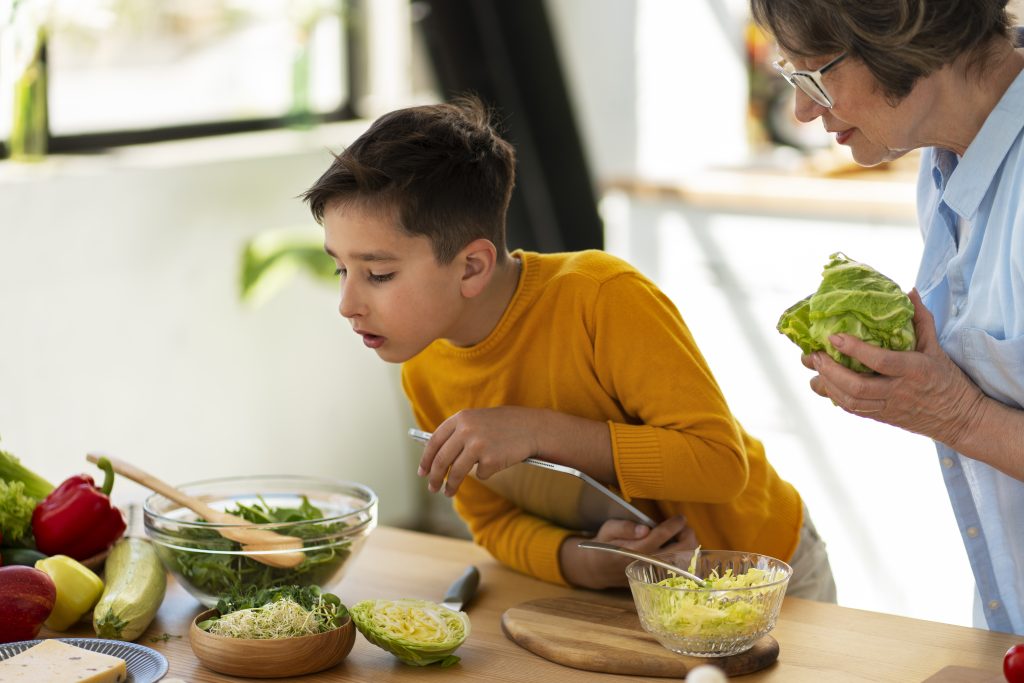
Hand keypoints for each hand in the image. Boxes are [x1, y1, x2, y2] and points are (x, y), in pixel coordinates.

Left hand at [417, 407, 544, 495]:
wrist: (532, 427)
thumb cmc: (503, 425)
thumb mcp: (477, 421)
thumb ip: (457, 433)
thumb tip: (435, 458)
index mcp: (461, 418)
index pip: (434, 441)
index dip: (426, 459)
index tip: (422, 472)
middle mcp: (466, 430)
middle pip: (442, 460)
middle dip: (435, 477)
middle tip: (432, 488)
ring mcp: (478, 445)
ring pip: (457, 472)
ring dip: (451, 486)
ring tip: (448, 493)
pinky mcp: (491, 460)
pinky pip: (482, 474)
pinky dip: (486, 473)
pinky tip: (496, 463)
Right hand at [559, 516, 696, 589]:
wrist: (600, 569)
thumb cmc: (605, 545)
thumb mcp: (608, 529)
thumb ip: (625, 527)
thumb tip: (645, 528)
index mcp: (636, 549)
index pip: (662, 536)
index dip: (675, 524)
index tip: (680, 517)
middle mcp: (648, 562)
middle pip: (679, 551)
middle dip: (687, 535)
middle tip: (684, 526)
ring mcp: (655, 572)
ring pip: (684, 561)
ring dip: (689, 546)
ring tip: (683, 535)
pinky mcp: (658, 578)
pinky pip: (681, 569)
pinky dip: (687, 557)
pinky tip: (681, 547)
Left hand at [802, 289, 985, 447]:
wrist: (960, 418)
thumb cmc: (948, 379)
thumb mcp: (937, 348)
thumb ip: (921, 319)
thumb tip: (909, 291)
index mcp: (915, 370)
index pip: (881, 361)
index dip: (855, 349)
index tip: (834, 337)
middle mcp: (900, 391)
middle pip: (858, 387)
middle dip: (831, 371)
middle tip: (814, 355)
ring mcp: (890, 407)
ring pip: (852, 402)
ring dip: (828, 385)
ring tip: (814, 369)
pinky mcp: (883, 418)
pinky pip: (854, 410)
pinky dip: (835, 397)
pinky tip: (824, 383)